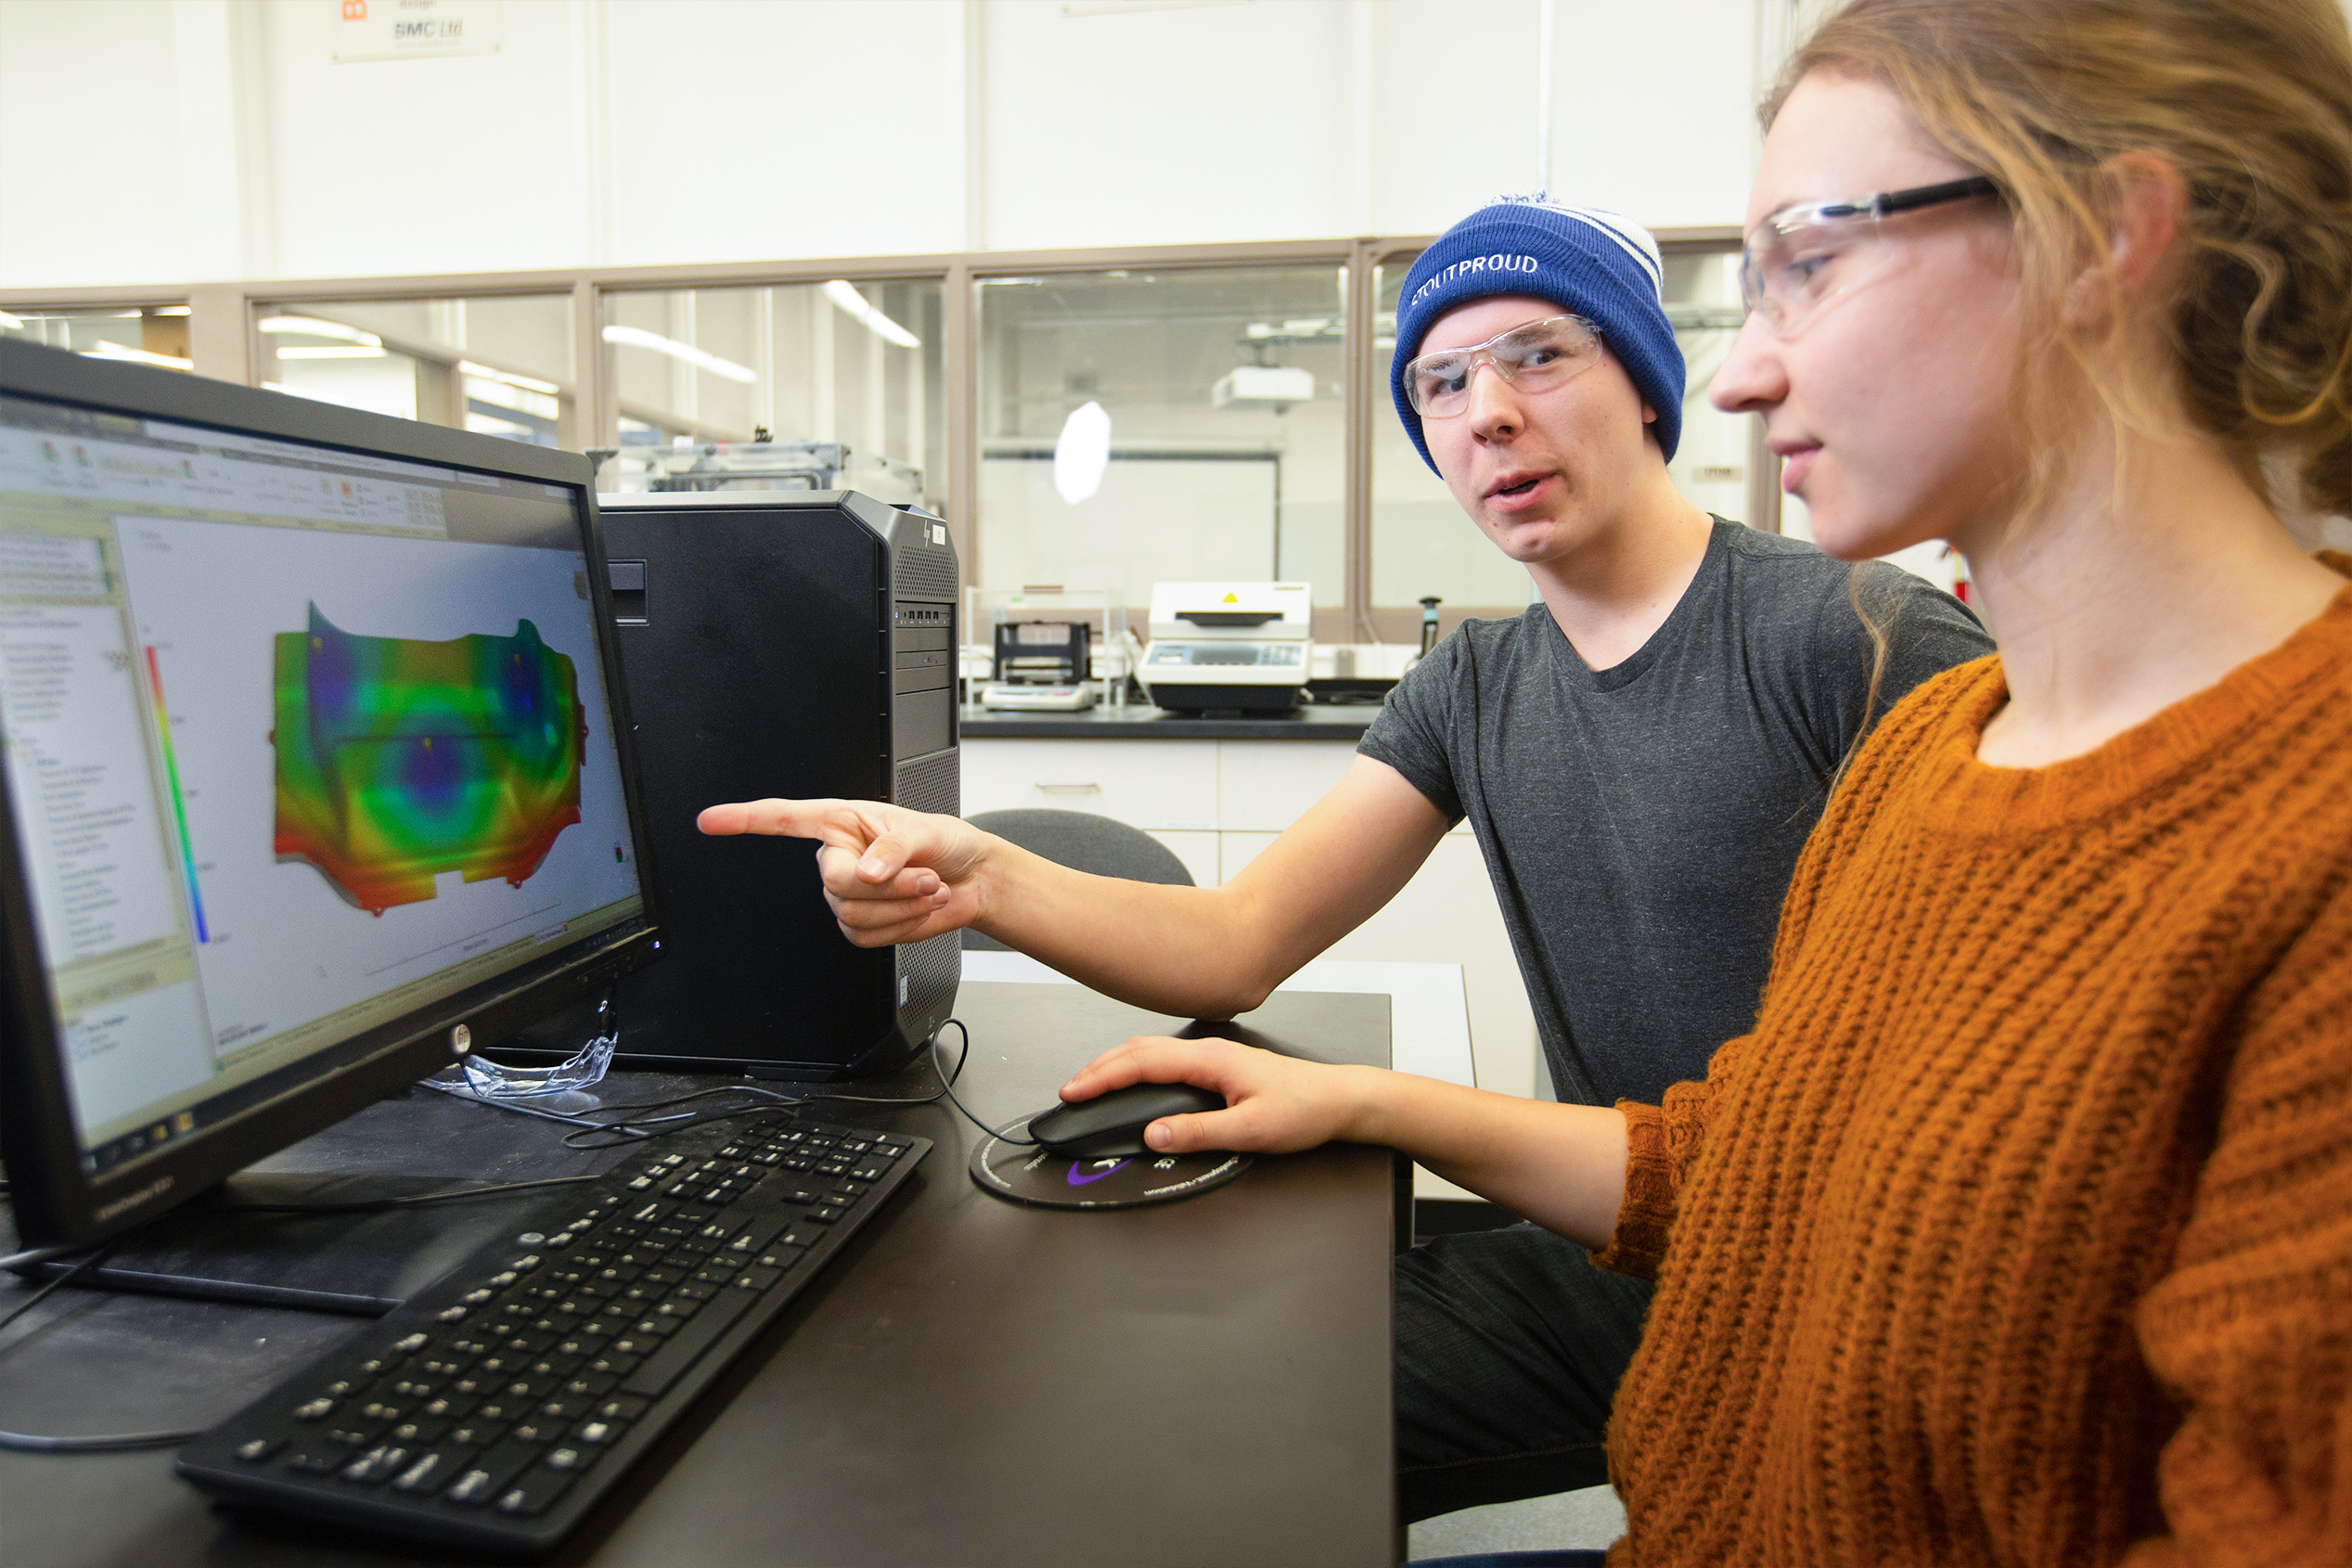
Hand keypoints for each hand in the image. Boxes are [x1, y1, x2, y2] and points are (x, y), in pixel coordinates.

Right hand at [696, 797, 989, 945]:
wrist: (971, 880)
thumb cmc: (947, 843)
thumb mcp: (927, 830)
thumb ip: (896, 848)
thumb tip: (867, 870)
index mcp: (843, 822)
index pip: (783, 818)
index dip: (744, 819)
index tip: (710, 820)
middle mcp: (837, 858)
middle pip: (835, 883)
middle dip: (888, 886)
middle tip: (924, 877)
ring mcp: (846, 896)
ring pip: (854, 914)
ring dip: (903, 906)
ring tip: (930, 888)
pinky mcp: (861, 925)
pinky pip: (868, 937)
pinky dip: (902, 926)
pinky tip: (920, 909)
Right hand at [1060, 1035, 1373, 1154]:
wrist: (1338, 1100)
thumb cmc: (1304, 1110)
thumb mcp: (1251, 1131)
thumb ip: (1199, 1133)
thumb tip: (1153, 1135)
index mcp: (1211, 1059)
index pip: (1142, 1063)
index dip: (1102, 1077)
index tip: (1074, 1092)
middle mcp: (1209, 1050)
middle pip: (1138, 1050)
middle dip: (1098, 1067)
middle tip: (1069, 1090)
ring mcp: (1214, 1055)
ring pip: (1150, 1051)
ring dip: (1115, 1063)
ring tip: (1090, 1082)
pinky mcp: (1219, 1064)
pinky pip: (1165, 1058)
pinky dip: (1136, 1065)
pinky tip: (1132, 1077)